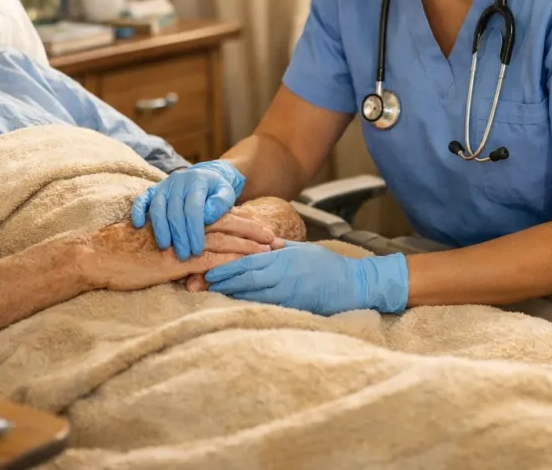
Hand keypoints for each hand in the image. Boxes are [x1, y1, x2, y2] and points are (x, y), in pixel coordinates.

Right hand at [82, 220, 272, 291]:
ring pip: (224, 237)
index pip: (214, 217)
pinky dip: (235, 257)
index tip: (258, 230)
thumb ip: (166, 245)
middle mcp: (181, 226)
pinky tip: (252, 261)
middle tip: (276, 237)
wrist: (95, 256)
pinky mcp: (178, 259)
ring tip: (273, 248)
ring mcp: (181, 241)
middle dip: (252, 230)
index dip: (238, 222)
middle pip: (225, 223)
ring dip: (251, 242)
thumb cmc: (116, 254)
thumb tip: (179, 254)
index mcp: (176, 220)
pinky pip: (213, 256)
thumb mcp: (147, 245)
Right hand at [130, 160, 245, 260]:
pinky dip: (137, 211)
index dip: (194, 230)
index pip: (193, 208)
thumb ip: (221, 203)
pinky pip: (142, 199)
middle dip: (179, 236)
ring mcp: (164, 185)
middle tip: (183, 255)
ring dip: (160, 229)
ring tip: (165, 247)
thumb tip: (207, 216)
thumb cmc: (217, 191)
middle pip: (174, 211)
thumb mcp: (227, 194)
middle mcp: (178, 181)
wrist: (207, 176)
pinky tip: (138, 225)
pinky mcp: (153, 189)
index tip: (197, 250)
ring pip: (157, 207)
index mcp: (197, 180)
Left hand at [203, 241, 408, 314]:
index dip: (225, 267)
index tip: (206, 269)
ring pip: (251, 295)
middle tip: (198, 283)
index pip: (247, 261)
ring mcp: (287, 292)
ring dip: (230, 295)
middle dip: (220, 282)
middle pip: (244, 279)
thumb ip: (278, 248)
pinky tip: (234, 307)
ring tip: (210, 294)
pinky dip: (248, 306)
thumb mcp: (301, 250)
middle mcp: (282, 274)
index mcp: (283, 257)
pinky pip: (266, 307)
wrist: (353, 285)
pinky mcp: (293, 307)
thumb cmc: (327, 265)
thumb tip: (258, 244)